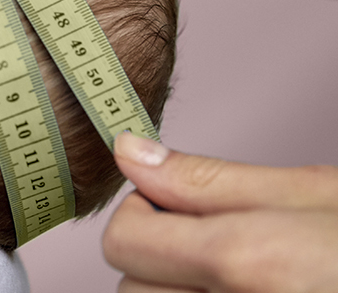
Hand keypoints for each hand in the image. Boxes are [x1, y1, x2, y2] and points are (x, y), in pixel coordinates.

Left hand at [103, 132, 337, 292]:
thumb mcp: (311, 194)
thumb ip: (208, 180)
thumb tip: (127, 152)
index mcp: (245, 261)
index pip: (121, 241)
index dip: (141, 213)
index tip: (175, 205)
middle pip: (130, 287)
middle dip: (157, 261)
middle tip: (219, 246)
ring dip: (174, 291)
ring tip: (237, 277)